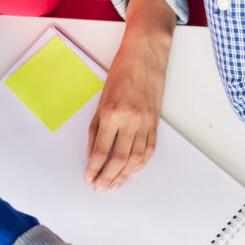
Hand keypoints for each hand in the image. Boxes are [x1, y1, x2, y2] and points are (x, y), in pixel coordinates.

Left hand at [85, 0, 175, 192]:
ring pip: (136, 159)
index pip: (102, 151)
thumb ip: (95, 128)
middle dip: (108, 177)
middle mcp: (130, 121)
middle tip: (100, 188)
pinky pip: (149, 150)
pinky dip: (140, 164)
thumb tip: (92, 153)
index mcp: (112, 114)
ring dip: (124, 175)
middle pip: (119, 159)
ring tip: (115, 185)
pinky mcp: (155, 123)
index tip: (89, 179)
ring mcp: (145, 123)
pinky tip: (132, 172)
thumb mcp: (101, 99)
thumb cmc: (122, 72)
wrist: (146, 56)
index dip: (95, 169)